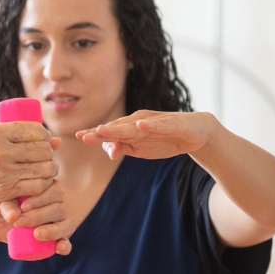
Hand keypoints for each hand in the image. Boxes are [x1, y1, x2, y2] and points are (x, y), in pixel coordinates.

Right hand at [0, 122, 60, 205]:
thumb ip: (20, 137)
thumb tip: (57, 141)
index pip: (36, 130)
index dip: (46, 136)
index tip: (45, 141)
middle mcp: (0, 151)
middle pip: (43, 150)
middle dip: (49, 154)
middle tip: (46, 157)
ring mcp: (3, 171)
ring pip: (44, 169)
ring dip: (50, 170)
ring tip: (46, 169)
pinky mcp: (5, 189)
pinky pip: (37, 186)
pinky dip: (43, 184)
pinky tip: (39, 181)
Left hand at [0, 179, 73, 254]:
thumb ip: (7, 204)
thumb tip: (14, 216)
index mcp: (47, 186)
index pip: (55, 190)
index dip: (41, 200)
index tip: (23, 207)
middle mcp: (56, 202)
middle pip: (60, 208)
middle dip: (40, 216)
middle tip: (19, 222)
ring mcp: (56, 221)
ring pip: (66, 224)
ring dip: (53, 230)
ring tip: (36, 234)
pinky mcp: (53, 238)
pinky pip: (65, 241)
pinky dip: (65, 245)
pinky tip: (60, 247)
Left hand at [75, 110, 218, 160]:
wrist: (195, 133)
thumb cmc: (164, 139)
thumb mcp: (141, 149)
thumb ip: (124, 148)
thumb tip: (109, 152)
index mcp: (130, 128)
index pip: (109, 131)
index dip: (94, 134)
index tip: (79, 137)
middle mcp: (139, 121)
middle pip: (117, 127)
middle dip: (101, 132)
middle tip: (85, 136)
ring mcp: (154, 121)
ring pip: (134, 126)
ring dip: (119, 128)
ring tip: (104, 130)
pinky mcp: (171, 123)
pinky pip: (159, 125)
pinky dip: (150, 125)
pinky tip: (141, 125)